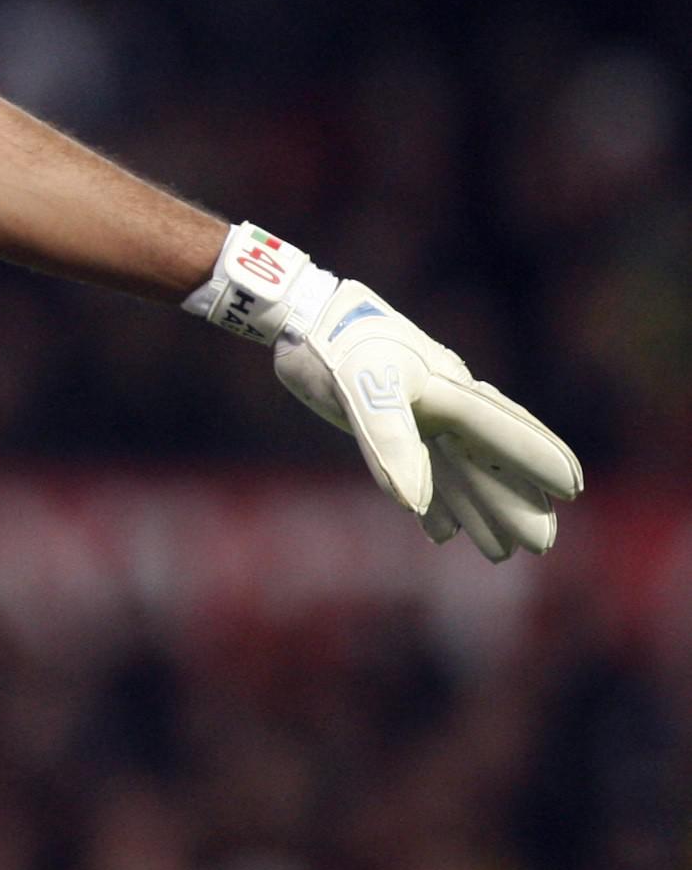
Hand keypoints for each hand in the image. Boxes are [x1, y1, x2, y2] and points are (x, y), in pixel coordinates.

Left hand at [273, 282, 583, 558]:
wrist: (299, 316)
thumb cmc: (335, 346)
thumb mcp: (361, 389)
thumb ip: (391, 441)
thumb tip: (414, 502)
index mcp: (448, 390)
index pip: (502, 430)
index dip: (535, 458)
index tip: (571, 488)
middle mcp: (442, 404)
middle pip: (490, 459)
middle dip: (516, 500)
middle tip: (542, 545)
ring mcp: (418, 413)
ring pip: (459, 469)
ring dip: (480, 509)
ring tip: (501, 552)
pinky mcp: (388, 421)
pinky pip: (424, 467)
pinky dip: (435, 501)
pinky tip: (442, 531)